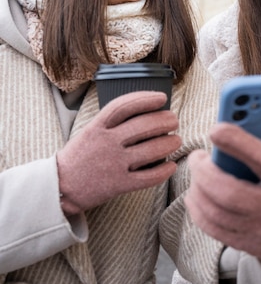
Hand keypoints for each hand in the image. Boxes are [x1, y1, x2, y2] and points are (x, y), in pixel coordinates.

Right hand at [57, 91, 180, 213]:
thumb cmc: (81, 155)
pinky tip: (171, 166)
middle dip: (165, 121)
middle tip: (174, 120)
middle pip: (144, 126)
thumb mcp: (90, 130)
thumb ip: (112, 122)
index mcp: (98, 127)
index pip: (125, 106)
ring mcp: (114, 164)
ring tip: (176, 140)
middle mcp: (107, 143)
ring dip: (169, 143)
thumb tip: (146, 110)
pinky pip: (149, 177)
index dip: (146, 99)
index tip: (162, 98)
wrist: (61, 186)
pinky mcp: (119, 184)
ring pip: (151, 150)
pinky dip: (164, 171)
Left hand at [185, 122, 260, 283]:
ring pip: (216, 211)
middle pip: (229, 192)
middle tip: (198, 156)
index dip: (238, 143)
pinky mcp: (244, 243)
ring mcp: (256, 230)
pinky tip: (195, 195)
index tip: (217, 128)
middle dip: (205, 171)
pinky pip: (212, 229)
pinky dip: (197, 210)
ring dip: (197, 188)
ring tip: (196, 172)